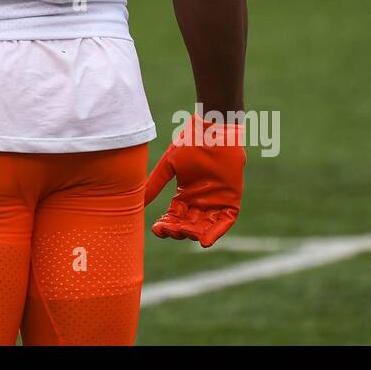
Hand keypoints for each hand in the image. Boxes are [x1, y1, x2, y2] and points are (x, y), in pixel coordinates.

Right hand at [144, 114, 244, 247]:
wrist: (214, 129)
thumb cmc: (190, 143)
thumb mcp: (169, 166)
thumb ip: (155, 184)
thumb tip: (139, 202)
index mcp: (185, 193)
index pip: (174, 216)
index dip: (166, 224)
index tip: (157, 228)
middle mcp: (200, 200)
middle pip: (188, 224)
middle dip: (178, 230)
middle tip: (170, 229)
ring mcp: (216, 200)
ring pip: (204, 225)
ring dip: (194, 233)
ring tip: (185, 233)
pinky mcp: (231, 199)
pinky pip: (225, 221)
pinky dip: (216, 231)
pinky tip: (205, 240)